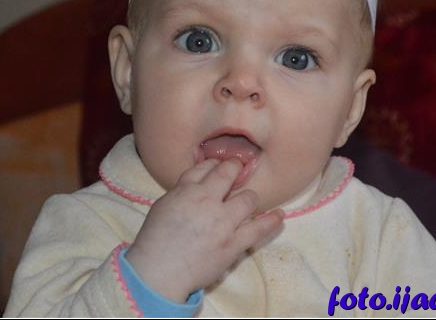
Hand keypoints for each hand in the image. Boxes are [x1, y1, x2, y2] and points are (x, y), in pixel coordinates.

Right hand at [125, 158, 283, 302]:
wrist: (159, 272)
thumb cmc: (156, 239)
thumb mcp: (164, 204)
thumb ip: (183, 189)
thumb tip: (200, 179)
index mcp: (187, 190)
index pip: (207, 166)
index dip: (216, 164)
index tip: (221, 166)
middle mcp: (207, 201)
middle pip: (229, 175)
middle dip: (235, 169)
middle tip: (238, 171)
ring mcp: (223, 223)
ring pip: (248, 198)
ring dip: (248, 198)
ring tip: (247, 201)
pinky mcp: (233, 244)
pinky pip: (259, 229)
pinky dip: (272, 221)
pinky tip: (280, 215)